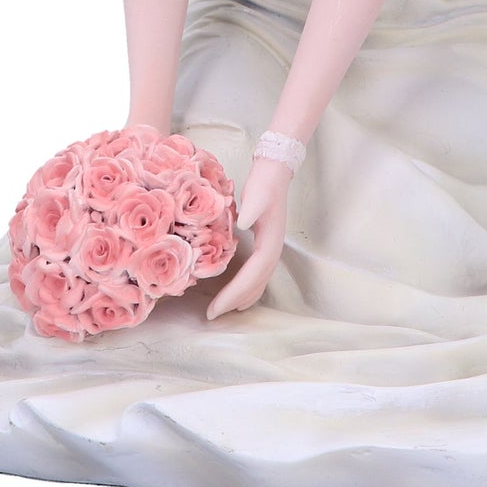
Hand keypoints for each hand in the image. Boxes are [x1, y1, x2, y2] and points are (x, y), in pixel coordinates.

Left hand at [205, 156, 292, 319]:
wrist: (274, 171)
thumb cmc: (264, 183)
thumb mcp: (257, 193)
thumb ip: (251, 208)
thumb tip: (243, 224)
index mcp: (271, 242)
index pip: (253, 274)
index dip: (235, 292)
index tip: (216, 307)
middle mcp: (273, 249)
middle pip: (256, 283)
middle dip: (235, 300)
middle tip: (212, 315)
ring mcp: (270, 248)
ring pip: (259, 281)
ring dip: (242, 297)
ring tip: (223, 310)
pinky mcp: (264, 244)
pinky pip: (257, 274)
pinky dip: (248, 287)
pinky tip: (239, 294)